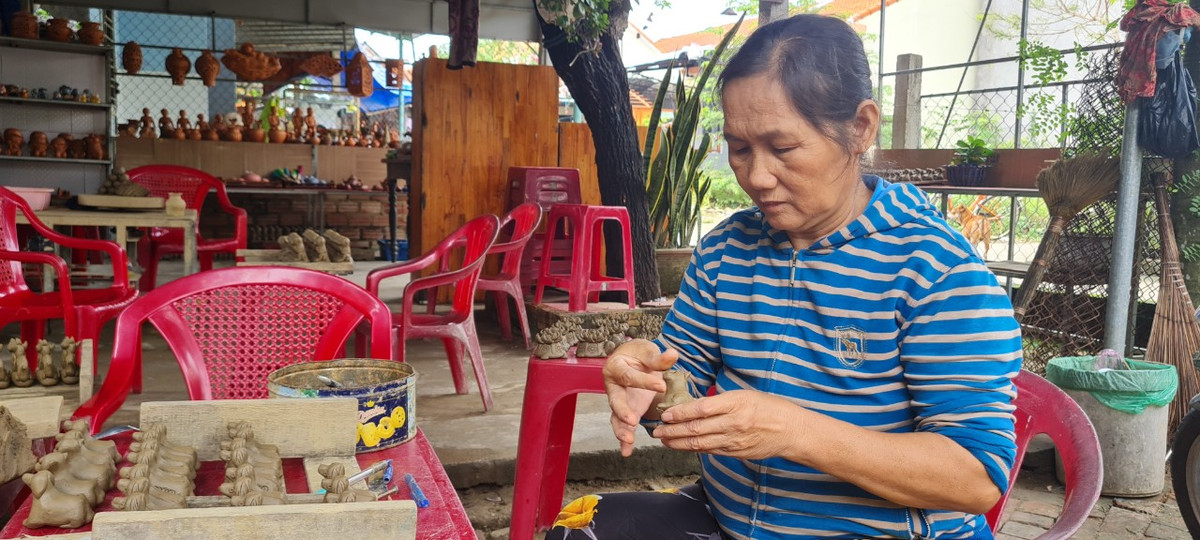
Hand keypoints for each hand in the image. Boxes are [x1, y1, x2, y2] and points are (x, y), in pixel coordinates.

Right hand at [604, 340, 677, 456]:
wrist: (631, 359)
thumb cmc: (638, 354)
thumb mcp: (647, 351)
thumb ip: (658, 358)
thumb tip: (673, 354)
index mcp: (616, 367)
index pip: (629, 376)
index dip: (644, 382)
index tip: (661, 386)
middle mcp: (612, 386)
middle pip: (616, 400)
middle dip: (623, 411)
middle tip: (632, 420)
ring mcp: (618, 400)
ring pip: (616, 417)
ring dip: (621, 430)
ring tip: (628, 441)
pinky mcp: (625, 410)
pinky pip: (622, 425)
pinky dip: (623, 439)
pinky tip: (626, 451)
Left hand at [653, 389, 804, 460]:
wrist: (792, 430)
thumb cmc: (769, 407)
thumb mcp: (746, 395)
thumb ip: (722, 400)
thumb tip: (696, 404)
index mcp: (735, 403)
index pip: (701, 409)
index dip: (680, 413)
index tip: (665, 413)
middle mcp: (733, 423)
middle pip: (695, 429)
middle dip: (672, 430)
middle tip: (655, 430)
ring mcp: (734, 441)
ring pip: (699, 444)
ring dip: (677, 443)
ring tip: (663, 440)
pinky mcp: (736, 453)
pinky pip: (710, 451)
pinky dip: (693, 449)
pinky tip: (682, 446)